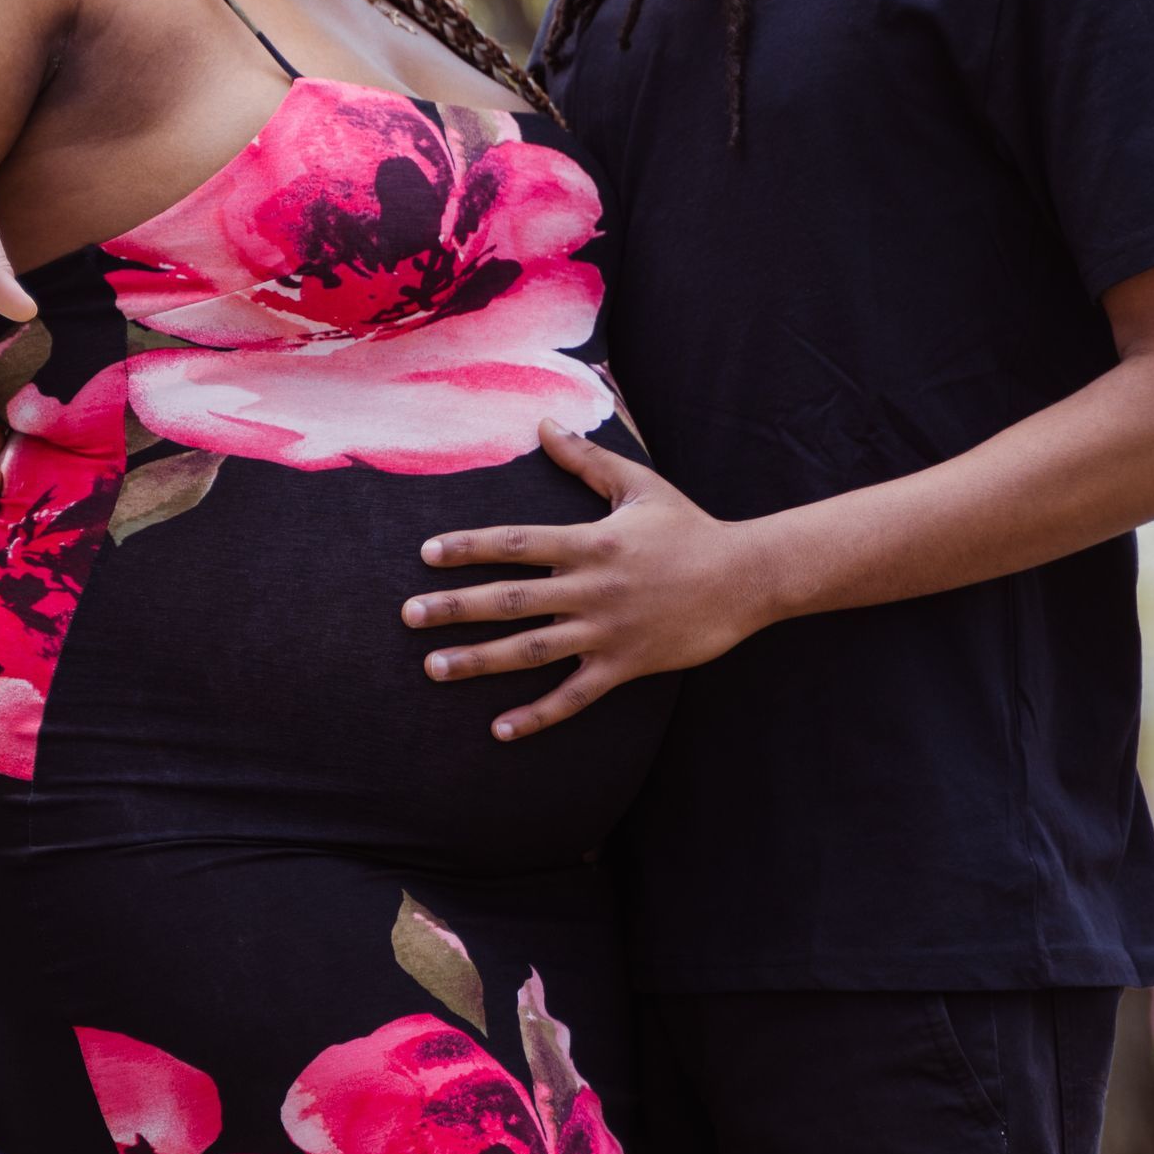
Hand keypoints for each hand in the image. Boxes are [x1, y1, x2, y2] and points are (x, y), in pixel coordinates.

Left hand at [403, 419, 757, 742]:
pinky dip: (537, 715)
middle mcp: (591, 588)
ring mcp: (606, 631)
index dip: (469, 547)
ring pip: (531, 650)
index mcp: (590, 542)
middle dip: (454, 607)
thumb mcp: (639, 485)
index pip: (516, 543)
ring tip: (433, 668)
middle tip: (407, 616)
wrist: (746, 578)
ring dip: (479, 660)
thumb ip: (586, 459)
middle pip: (510, 600)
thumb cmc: (689, 528)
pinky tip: (499, 729)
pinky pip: (573, 696)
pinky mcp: (624, 666)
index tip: (427, 554)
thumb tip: (543, 424)